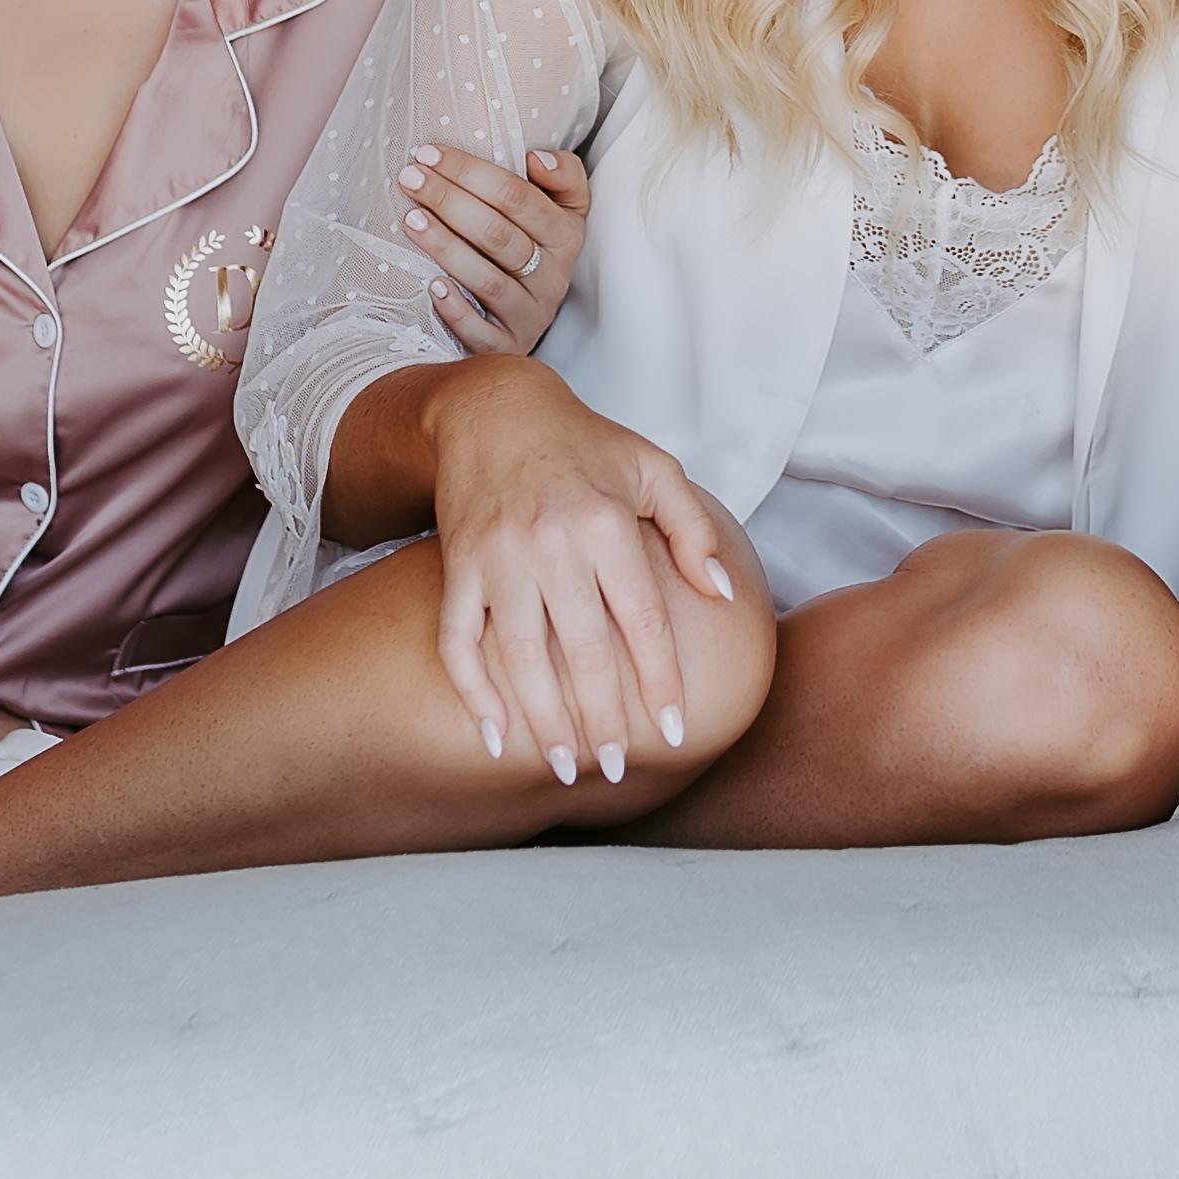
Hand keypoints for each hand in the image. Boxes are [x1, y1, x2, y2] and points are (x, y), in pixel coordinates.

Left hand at [404, 143, 594, 357]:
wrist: (530, 313)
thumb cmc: (534, 245)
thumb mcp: (562, 208)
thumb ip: (562, 175)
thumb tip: (536, 158)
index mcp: (566, 235)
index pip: (517, 197)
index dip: (472, 172)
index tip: (429, 154)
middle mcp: (553, 277)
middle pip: (498, 234)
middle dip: (449, 200)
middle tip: (409, 177)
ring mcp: (531, 315)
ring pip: (488, 281)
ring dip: (446, 247)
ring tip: (410, 219)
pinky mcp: (508, 348)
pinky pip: (483, 334)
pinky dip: (457, 311)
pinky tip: (432, 287)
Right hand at [427, 358, 743, 787]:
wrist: (494, 410)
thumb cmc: (586, 445)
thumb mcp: (655, 469)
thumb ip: (694, 531)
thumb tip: (720, 595)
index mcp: (607, 523)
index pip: (641, 619)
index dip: (660, 679)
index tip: (676, 729)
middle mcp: (552, 544)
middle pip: (581, 651)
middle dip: (602, 719)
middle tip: (615, 768)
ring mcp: (498, 559)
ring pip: (519, 657)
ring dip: (543, 720)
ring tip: (566, 767)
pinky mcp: (458, 567)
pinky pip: (457, 640)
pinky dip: (472, 692)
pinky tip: (495, 735)